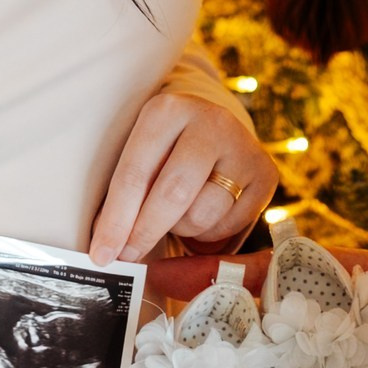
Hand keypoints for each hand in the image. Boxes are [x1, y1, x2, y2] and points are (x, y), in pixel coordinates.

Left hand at [89, 90, 278, 262]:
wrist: (214, 129)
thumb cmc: (165, 149)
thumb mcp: (142, 152)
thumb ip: (127, 191)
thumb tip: (107, 248)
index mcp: (168, 109)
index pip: (135, 173)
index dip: (116, 220)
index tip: (101, 254)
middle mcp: (211, 121)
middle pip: (173, 194)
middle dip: (145, 233)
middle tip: (127, 257)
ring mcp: (243, 146)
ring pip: (202, 214)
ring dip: (181, 231)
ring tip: (175, 218)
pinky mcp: (265, 173)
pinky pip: (229, 226)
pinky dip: (208, 234)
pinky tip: (203, 215)